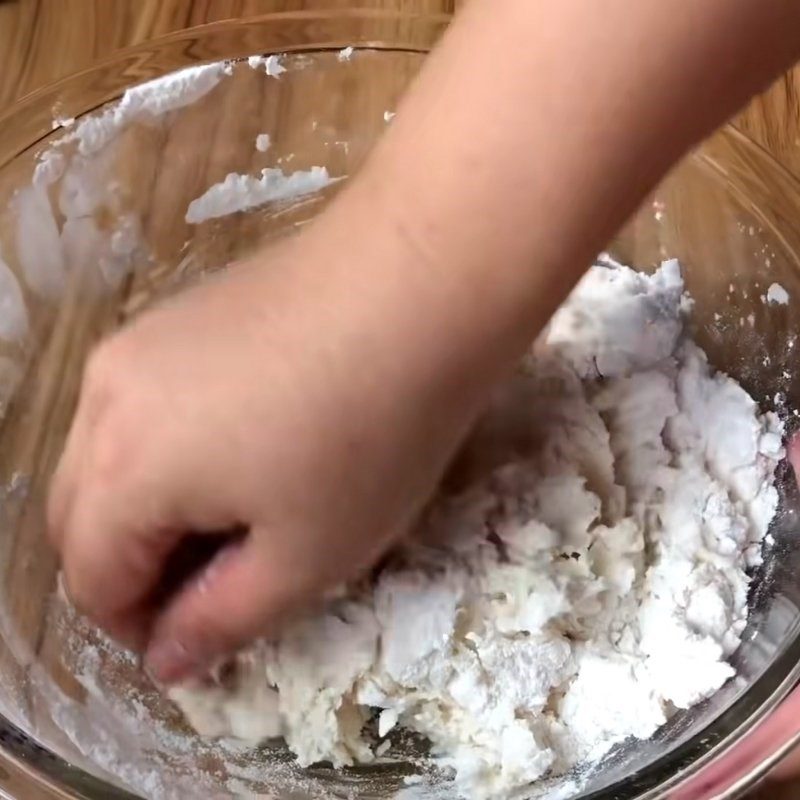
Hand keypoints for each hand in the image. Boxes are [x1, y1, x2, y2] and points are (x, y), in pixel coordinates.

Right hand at [47, 205, 495, 684]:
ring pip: (109, 454)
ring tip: (235, 510)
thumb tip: (164, 658)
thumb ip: (221, 620)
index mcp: (122, 473)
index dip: (139, 627)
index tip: (203, 634)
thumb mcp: (305, 556)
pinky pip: (143, 401)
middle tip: (217, 579)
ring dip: (149, 504)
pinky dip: (168, 445)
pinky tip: (242, 439)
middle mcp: (104, 401)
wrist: (416, 285)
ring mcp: (139, 342)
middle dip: (133, 567)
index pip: (91, 584)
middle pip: (81, 517)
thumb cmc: (367, 438)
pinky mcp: (179, 311)